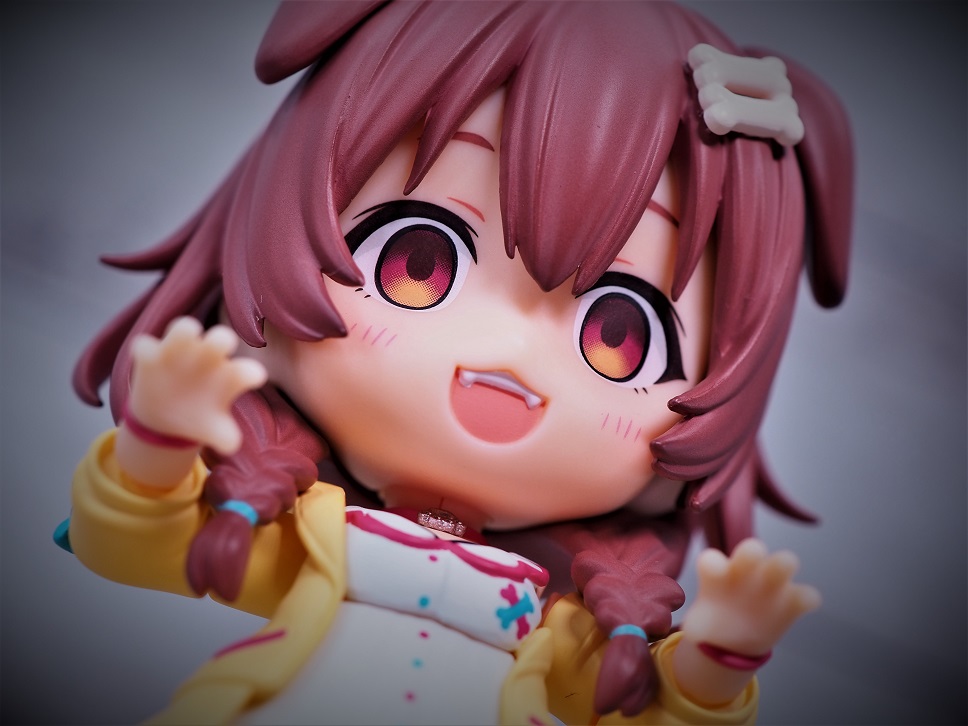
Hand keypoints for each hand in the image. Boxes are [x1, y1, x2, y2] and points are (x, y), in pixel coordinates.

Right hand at [127, 317, 266, 454]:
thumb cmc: (199, 414)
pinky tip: (147, 355)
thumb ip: (223, 435)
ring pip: (184, 328)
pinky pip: (146, 345)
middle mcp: (209, 358)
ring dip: (186, 329)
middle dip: (222, 338)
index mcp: (230, 376)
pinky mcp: (152, 356)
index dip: (251, 372)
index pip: (247, 371)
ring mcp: (181, 353)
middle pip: (221, 338)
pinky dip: (145, 348)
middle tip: (222, 345)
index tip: (254, 377)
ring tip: (189, 332)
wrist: (166, 414)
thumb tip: (231, 445)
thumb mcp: (212, 428)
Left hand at [680, 538, 819, 656]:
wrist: (738, 634)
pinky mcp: (792, 600)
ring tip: (777, 578)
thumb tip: (690, 633)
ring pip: (785, 561)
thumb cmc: (716, 618)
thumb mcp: (702, 625)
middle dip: (752, 551)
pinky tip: (800, 606)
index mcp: (719, 571)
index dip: (712, 563)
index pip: (712, 560)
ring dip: (783, 564)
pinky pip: (806, 595)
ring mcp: (771, 581)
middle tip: (750, 559)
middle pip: (752, 548)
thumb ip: (697, 626)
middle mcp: (745, 569)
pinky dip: (806, 598)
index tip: (712, 570)